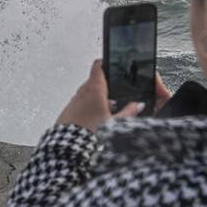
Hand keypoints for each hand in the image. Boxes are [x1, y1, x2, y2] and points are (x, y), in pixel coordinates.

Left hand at [55, 61, 169, 133]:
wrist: (67, 145)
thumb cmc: (88, 132)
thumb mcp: (115, 123)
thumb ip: (129, 112)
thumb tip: (139, 105)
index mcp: (94, 88)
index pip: (99, 65)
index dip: (107, 61)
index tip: (114, 63)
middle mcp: (82, 91)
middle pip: (97, 80)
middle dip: (108, 86)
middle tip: (118, 94)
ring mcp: (75, 100)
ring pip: (90, 93)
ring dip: (99, 98)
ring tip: (109, 111)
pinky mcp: (69, 110)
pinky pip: (82, 104)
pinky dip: (90, 107)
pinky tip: (97, 120)